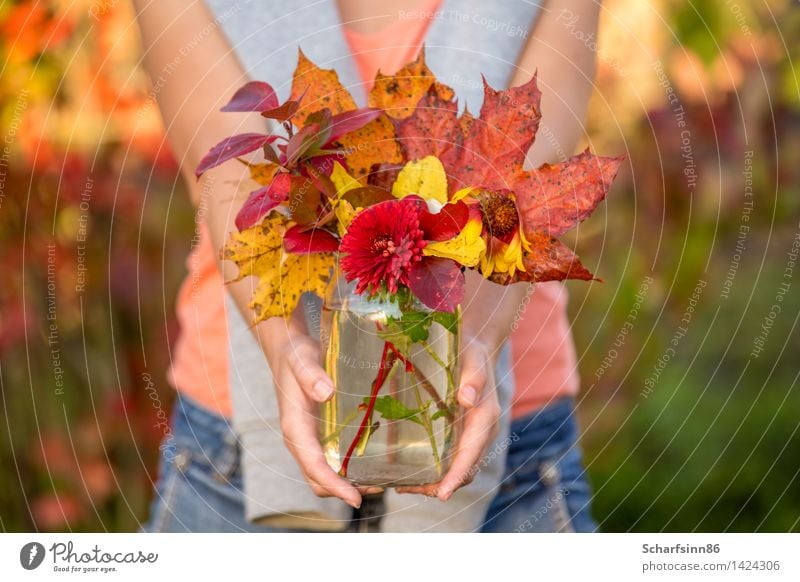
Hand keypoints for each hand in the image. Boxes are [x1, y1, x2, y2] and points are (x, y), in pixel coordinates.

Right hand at [260, 319, 382, 508]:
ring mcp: (308, 439)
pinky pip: (329, 460)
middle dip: (344, 490)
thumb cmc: (295, 356)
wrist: (288, 351)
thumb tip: (326, 393)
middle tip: (378, 487)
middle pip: (318, 479)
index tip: (355, 498)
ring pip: (324, 473)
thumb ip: (311, 375)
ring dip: (348, 482)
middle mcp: (299, 440)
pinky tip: (371, 461)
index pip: (313, 466)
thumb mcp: (302, 360)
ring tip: (379, 480)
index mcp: (294, 428)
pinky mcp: (317, 434)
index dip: (334, 485)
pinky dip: (347, 469)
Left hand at [396, 339, 500, 500]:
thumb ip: (472, 379)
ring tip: (403, 486)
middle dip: (440, 486)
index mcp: (485, 419)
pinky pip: (451, 460)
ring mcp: (472, 436)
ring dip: (434, 482)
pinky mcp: (462, 434)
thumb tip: (467, 399)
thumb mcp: (473, 361)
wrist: (478, 350)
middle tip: (407, 490)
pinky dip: (434, 471)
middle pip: (464, 471)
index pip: (471, 455)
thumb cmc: (473, 354)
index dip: (456, 476)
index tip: (442, 494)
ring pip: (457, 470)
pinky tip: (410, 472)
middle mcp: (482, 434)